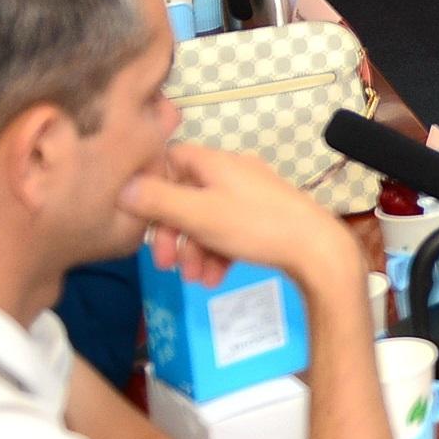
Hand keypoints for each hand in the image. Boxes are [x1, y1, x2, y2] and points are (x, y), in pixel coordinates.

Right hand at [122, 141, 354, 290]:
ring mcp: (252, 195)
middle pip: (186, 195)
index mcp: (215, 162)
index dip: (150, 184)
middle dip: (172, 231)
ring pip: (207, 218)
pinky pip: (230, 231)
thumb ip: (157, 200)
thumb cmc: (255, 226)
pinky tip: (215, 279)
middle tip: (164, 264)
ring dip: (194, 249)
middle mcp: (233, 172)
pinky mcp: (266, 218)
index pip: (169, 159)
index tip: (140, 217)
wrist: (317, 250)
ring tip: (194, 279)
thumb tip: (121, 188)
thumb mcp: (198, 214)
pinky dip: (218, 253)